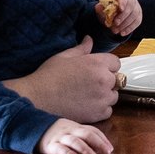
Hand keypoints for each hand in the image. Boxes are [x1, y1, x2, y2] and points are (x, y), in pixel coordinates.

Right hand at [5, 38, 119, 124]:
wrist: (38, 98)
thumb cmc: (49, 76)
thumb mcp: (64, 56)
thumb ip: (81, 49)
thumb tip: (89, 39)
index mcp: (97, 63)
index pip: (116, 63)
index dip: (106, 66)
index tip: (96, 70)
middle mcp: (104, 80)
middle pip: (116, 80)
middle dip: (106, 81)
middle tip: (89, 84)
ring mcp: (102, 98)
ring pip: (113, 96)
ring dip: (105, 96)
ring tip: (87, 95)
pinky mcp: (98, 114)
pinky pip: (108, 111)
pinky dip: (100, 110)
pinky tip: (86, 106)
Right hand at [36, 117, 114, 153]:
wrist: (35, 128)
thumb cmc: (59, 133)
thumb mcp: (72, 131)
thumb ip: (85, 137)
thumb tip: (103, 148)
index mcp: (76, 127)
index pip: (92, 130)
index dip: (102, 139)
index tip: (110, 149)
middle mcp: (70, 131)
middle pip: (86, 133)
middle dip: (98, 142)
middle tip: (107, 152)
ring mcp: (60, 137)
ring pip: (74, 140)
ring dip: (85, 148)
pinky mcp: (50, 145)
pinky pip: (59, 148)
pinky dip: (68, 152)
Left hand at [96, 0, 141, 35]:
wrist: (117, 9)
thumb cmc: (109, 7)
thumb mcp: (103, 6)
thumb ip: (100, 7)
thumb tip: (98, 8)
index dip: (122, 2)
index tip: (120, 9)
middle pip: (130, 7)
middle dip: (122, 17)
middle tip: (115, 24)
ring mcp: (136, 7)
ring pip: (134, 16)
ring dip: (125, 24)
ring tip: (115, 31)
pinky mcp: (139, 16)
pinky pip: (136, 22)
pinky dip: (129, 28)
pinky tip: (122, 33)